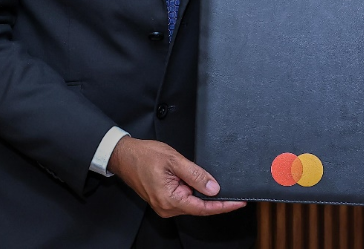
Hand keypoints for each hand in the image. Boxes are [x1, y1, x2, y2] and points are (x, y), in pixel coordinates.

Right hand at [108, 136, 244, 217]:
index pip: (203, 208)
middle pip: (199, 207)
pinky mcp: (163, 199)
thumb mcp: (174, 160)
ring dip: (203, 193)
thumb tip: (213, 188)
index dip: (223, 206)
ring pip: (192, 202)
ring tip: (212, 179)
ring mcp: (164, 205)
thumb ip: (196, 175)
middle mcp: (167, 207)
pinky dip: (195, 191)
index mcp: (170, 200)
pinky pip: (184, 198)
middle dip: (216, 199)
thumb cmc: (145, 155)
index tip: (239, 202)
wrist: (124, 156)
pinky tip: (200, 182)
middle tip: (234, 191)